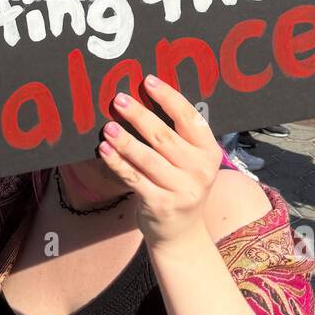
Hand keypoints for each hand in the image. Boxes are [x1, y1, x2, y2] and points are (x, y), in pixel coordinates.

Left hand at [97, 75, 220, 249]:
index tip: (148, 81)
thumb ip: (177, 135)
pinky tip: (105, 149)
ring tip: (108, 125)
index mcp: (209, 151)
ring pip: (147, 158)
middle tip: (119, 99)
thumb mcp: (190, 161)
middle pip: (164, 136)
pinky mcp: (161, 204)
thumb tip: (146, 97)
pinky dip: (117, 162)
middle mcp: (200, 170)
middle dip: (139, 115)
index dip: (168, 97)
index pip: (190, 117)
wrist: (181, 233)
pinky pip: (134, 178)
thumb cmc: (180, 185)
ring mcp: (182, 189)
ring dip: (125, 140)